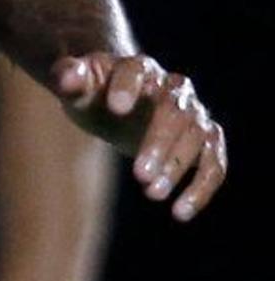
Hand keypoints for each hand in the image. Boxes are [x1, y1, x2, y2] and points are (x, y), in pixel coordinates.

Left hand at [50, 52, 225, 219]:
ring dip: (178, 167)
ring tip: (152, 194)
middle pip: (174, 111)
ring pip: (197, 138)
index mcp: (139, 68)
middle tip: (139, 175)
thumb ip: (69, 78)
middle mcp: (175, 88)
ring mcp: (194, 114)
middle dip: (159, 142)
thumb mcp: (76, 86)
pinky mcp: (206, 141)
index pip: (137, 71)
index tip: (115, 108)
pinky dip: (202, 187)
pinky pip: (214, 163)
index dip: (127, 87)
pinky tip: (180, 213)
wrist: (115, 103)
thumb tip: (67, 77)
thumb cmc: (93, 93)